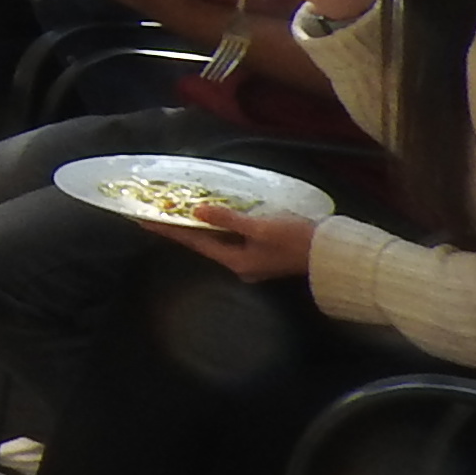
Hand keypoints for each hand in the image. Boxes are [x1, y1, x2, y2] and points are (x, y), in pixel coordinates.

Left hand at [144, 204, 321, 281]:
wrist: (332, 254)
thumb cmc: (297, 241)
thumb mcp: (260, 228)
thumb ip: (228, 219)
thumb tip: (197, 211)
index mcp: (236, 262)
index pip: (194, 242)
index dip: (168, 230)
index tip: (143, 220)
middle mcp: (240, 264)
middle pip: (204, 242)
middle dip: (181, 227)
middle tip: (157, 211)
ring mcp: (252, 260)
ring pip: (218, 239)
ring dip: (200, 225)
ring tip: (178, 210)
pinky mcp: (264, 252)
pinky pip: (234, 237)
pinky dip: (221, 225)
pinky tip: (216, 214)